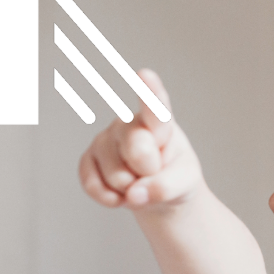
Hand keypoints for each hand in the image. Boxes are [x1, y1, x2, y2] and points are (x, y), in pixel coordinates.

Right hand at [78, 68, 202, 211]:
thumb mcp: (185, 183)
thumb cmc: (175, 177)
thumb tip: (133, 195)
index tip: (145, 74)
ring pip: (117, 175)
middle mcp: (129, 124)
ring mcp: (105, 140)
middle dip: (150, 172)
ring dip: (131, 190)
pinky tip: (121, 194)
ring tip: (140, 181)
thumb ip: (166, 188)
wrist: (157, 194)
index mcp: (159, 123)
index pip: (155, 107)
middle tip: (155, 171)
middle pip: (138, 149)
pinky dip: (110, 199)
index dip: (149, 91)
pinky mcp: (88, 159)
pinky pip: (94, 186)